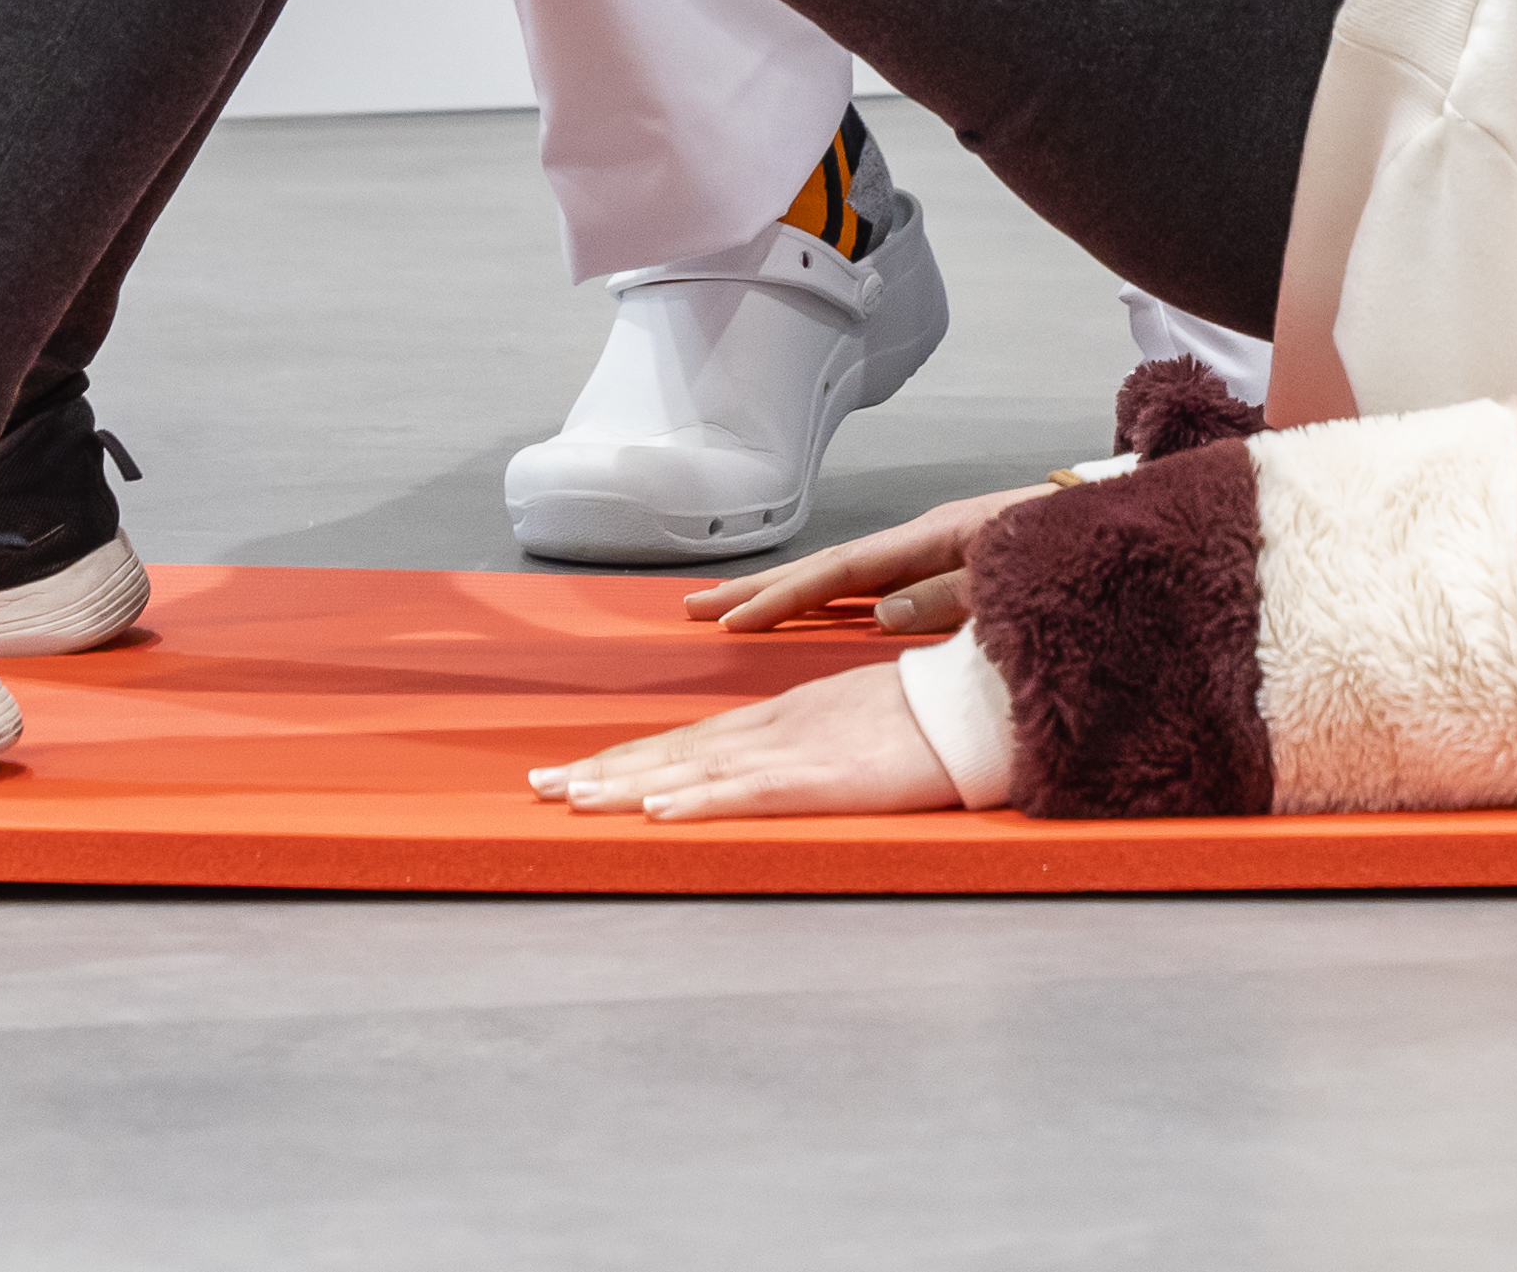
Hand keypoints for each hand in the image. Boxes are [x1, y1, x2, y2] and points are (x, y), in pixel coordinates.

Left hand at [530, 656, 959, 822]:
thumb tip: (772, 766)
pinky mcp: (820, 778)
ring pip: (691, 769)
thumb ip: (809, 744)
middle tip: (540, 786)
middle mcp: (772, 729)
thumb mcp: (852, 724)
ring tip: (570, 798)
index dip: (629, 756)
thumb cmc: (927, 719)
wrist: (976, 706)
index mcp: (781, 718)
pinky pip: (745, 792)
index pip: (687, 741)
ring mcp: (792, 751)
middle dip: (602, 770)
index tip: (577, 770)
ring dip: (626, 784)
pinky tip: (655, 809)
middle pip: (672, 752)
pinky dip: (696, 800)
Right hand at [681, 483, 1047, 636]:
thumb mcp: (1016, 572)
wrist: (1123, 520)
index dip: (784, 596)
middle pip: (828, 567)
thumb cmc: (1075, 543)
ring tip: (731, 610)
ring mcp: (933, 552)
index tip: (732, 619)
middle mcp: (925, 540)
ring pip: (845, 576)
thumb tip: (879, 615)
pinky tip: (809, 613)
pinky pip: (872, 583)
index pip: (841, 570)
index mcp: (936, 536)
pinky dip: (829, 596)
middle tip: (696, 609)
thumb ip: (954, 595)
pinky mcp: (947, 566)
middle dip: (761, 588)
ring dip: (788, 593)